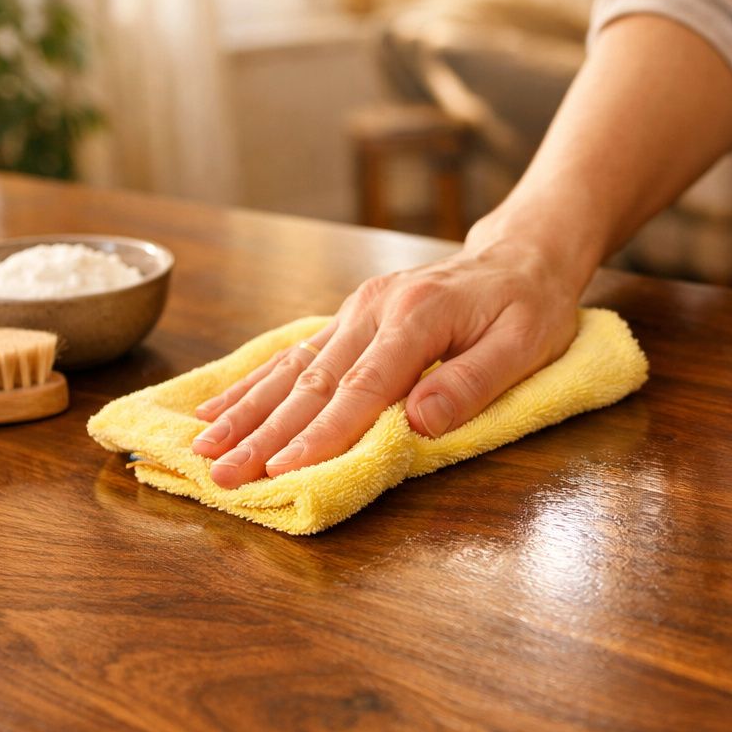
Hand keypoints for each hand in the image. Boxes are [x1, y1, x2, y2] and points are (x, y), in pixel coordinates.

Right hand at [191, 242, 579, 488]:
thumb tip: (419, 422)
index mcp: (417, 316)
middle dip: (264, 434)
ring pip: (292, 369)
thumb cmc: (530, 306)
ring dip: (245, 413)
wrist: (521, 256)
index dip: (322, 433)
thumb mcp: (525, 346)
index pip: (362, 387)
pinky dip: (253, 385)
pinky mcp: (350, 317)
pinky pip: (295, 355)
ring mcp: (357, 310)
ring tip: (202, 449)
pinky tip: (216, 409)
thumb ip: (472, 383)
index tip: (282, 470)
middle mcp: (375, 308)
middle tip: (222, 475)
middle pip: (312, 382)